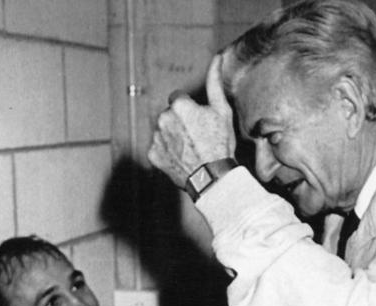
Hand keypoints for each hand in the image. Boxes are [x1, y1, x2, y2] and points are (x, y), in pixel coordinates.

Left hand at [148, 53, 236, 186]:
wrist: (212, 177)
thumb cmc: (220, 144)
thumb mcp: (222, 111)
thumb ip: (214, 83)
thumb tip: (217, 58)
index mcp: (178, 104)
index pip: (179, 100)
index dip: (191, 111)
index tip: (200, 124)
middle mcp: (163, 118)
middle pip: (170, 116)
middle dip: (180, 124)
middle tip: (196, 139)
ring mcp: (156, 138)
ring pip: (163, 132)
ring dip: (173, 138)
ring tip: (190, 151)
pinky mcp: (153, 155)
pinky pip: (158, 149)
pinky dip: (167, 153)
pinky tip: (181, 159)